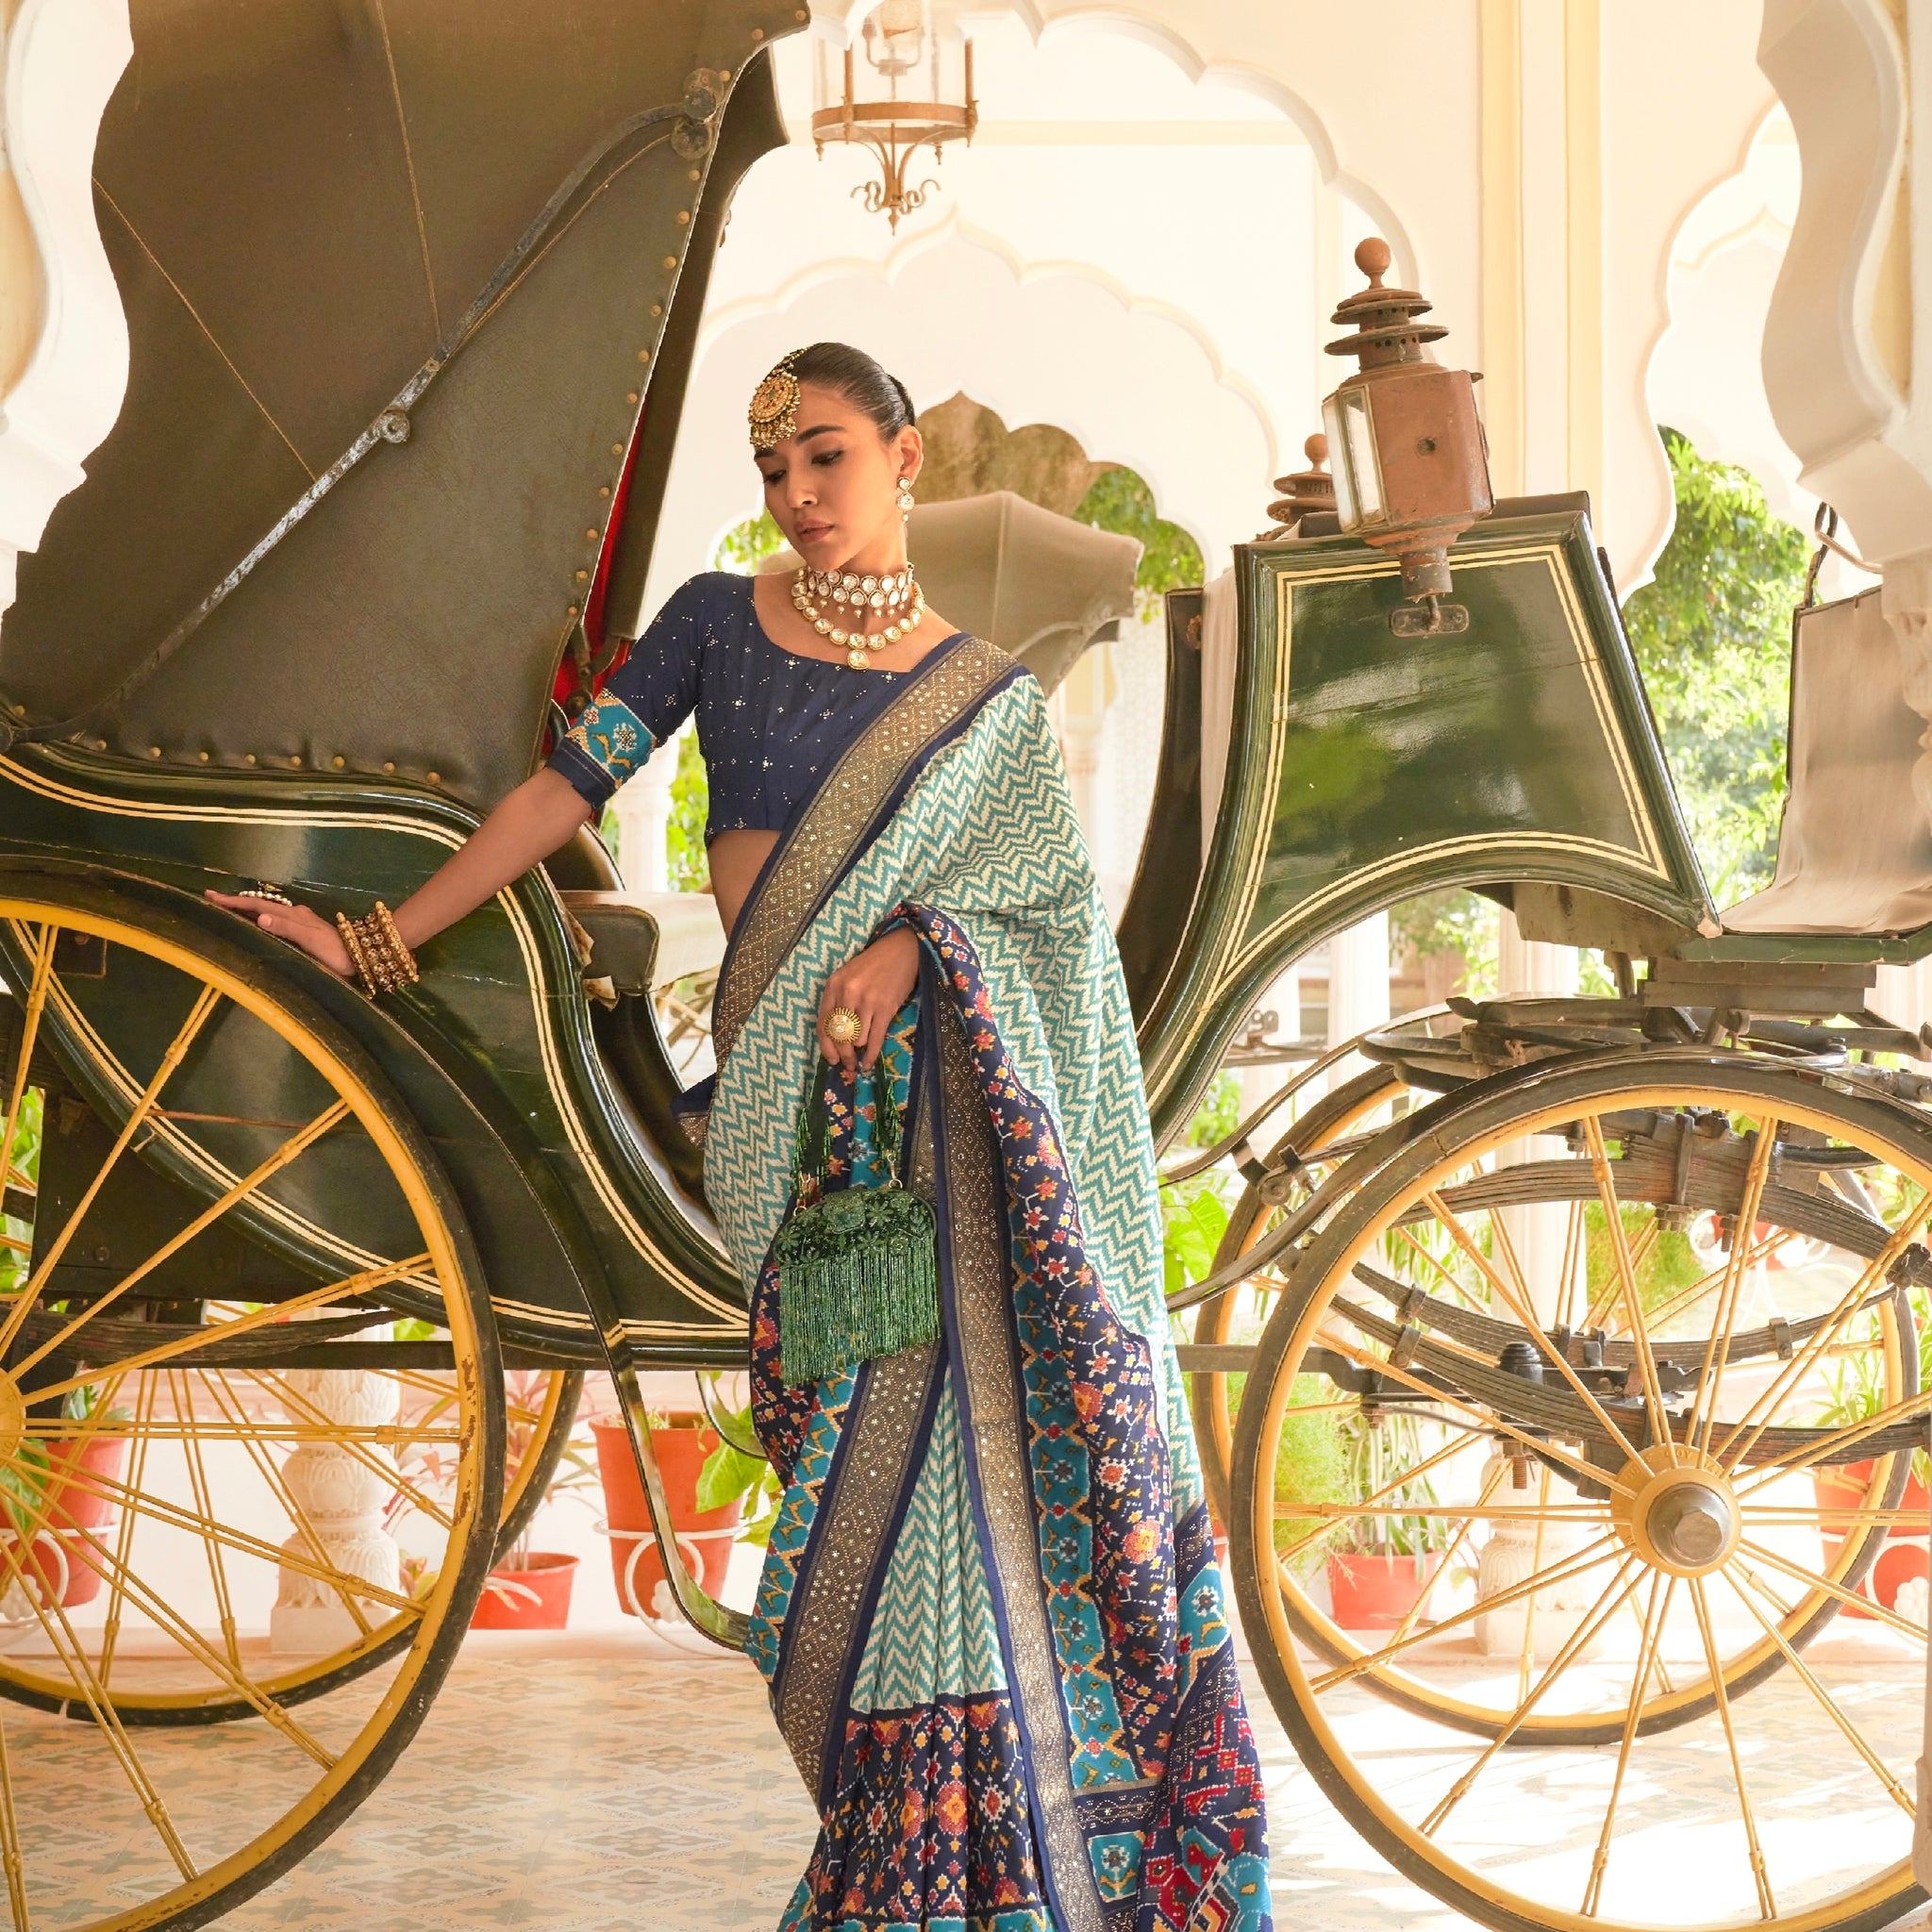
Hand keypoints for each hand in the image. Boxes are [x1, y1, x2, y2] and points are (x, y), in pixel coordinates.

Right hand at [205, 890, 354, 978]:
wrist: (362, 956)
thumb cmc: (335, 951)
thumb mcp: (309, 939)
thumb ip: (286, 928)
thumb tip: (260, 917)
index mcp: (293, 914)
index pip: (258, 905)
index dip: (234, 902)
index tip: (211, 897)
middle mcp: (294, 914)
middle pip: (260, 905)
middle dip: (235, 901)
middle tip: (211, 898)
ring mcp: (300, 921)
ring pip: (267, 911)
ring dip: (246, 908)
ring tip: (226, 908)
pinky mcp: (304, 930)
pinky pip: (275, 920)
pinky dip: (259, 918)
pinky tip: (256, 922)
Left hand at [817, 925, 919, 1074]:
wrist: (901, 950)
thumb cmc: (873, 965)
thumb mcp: (848, 977)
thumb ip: (839, 1001)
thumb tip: (837, 1036)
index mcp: (833, 985)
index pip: (823, 1023)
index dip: (826, 1046)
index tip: (831, 1059)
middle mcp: (847, 993)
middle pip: (839, 1035)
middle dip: (842, 1055)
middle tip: (847, 1065)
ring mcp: (867, 1001)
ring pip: (856, 1039)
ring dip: (858, 1052)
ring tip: (859, 1059)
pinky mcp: (885, 1007)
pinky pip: (875, 1038)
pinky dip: (871, 1054)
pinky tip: (868, 1063)